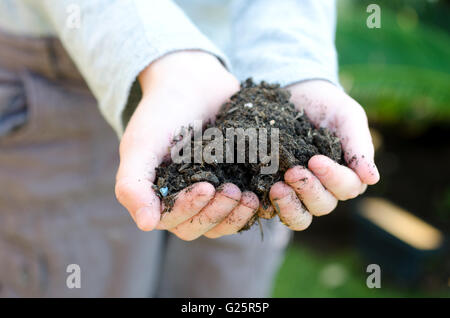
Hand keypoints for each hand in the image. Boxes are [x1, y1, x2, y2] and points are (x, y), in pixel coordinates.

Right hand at [115, 51, 258, 239]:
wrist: (194, 83)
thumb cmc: (163, 112)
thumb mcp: (141, 145)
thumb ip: (133, 184)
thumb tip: (145, 225)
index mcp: (157, 194)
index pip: (171, 219)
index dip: (189, 210)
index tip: (207, 187)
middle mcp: (182, 198)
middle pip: (197, 227)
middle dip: (216, 213)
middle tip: (233, 191)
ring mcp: (209, 193)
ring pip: (220, 223)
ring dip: (235, 215)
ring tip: (250, 197)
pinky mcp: (232, 183)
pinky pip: (241, 208)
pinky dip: (251, 208)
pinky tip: (262, 194)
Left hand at [267, 80, 379, 229]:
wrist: (296, 95)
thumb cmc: (327, 106)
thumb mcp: (347, 117)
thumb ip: (359, 144)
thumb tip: (372, 179)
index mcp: (346, 174)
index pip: (347, 188)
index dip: (333, 178)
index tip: (315, 159)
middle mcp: (324, 188)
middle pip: (323, 205)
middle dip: (309, 191)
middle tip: (292, 172)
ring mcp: (298, 192)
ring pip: (300, 216)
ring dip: (289, 206)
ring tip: (276, 188)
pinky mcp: (274, 189)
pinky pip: (273, 210)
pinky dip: (268, 206)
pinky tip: (259, 195)